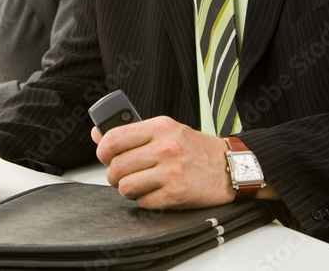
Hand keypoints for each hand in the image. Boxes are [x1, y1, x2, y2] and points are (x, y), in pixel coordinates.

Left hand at [92, 116, 234, 209]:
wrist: (231, 166)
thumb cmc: (196, 148)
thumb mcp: (166, 130)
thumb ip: (132, 132)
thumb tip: (97, 134)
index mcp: (159, 127)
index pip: (114, 139)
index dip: (103, 151)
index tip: (105, 156)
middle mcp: (165, 147)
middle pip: (117, 166)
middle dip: (114, 175)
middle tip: (122, 175)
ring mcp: (171, 171)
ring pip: (126, 186)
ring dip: (127, 189)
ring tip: (138, 185)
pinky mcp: (177, 193)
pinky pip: (143, 202)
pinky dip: (145, 200)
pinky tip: (156, 192)